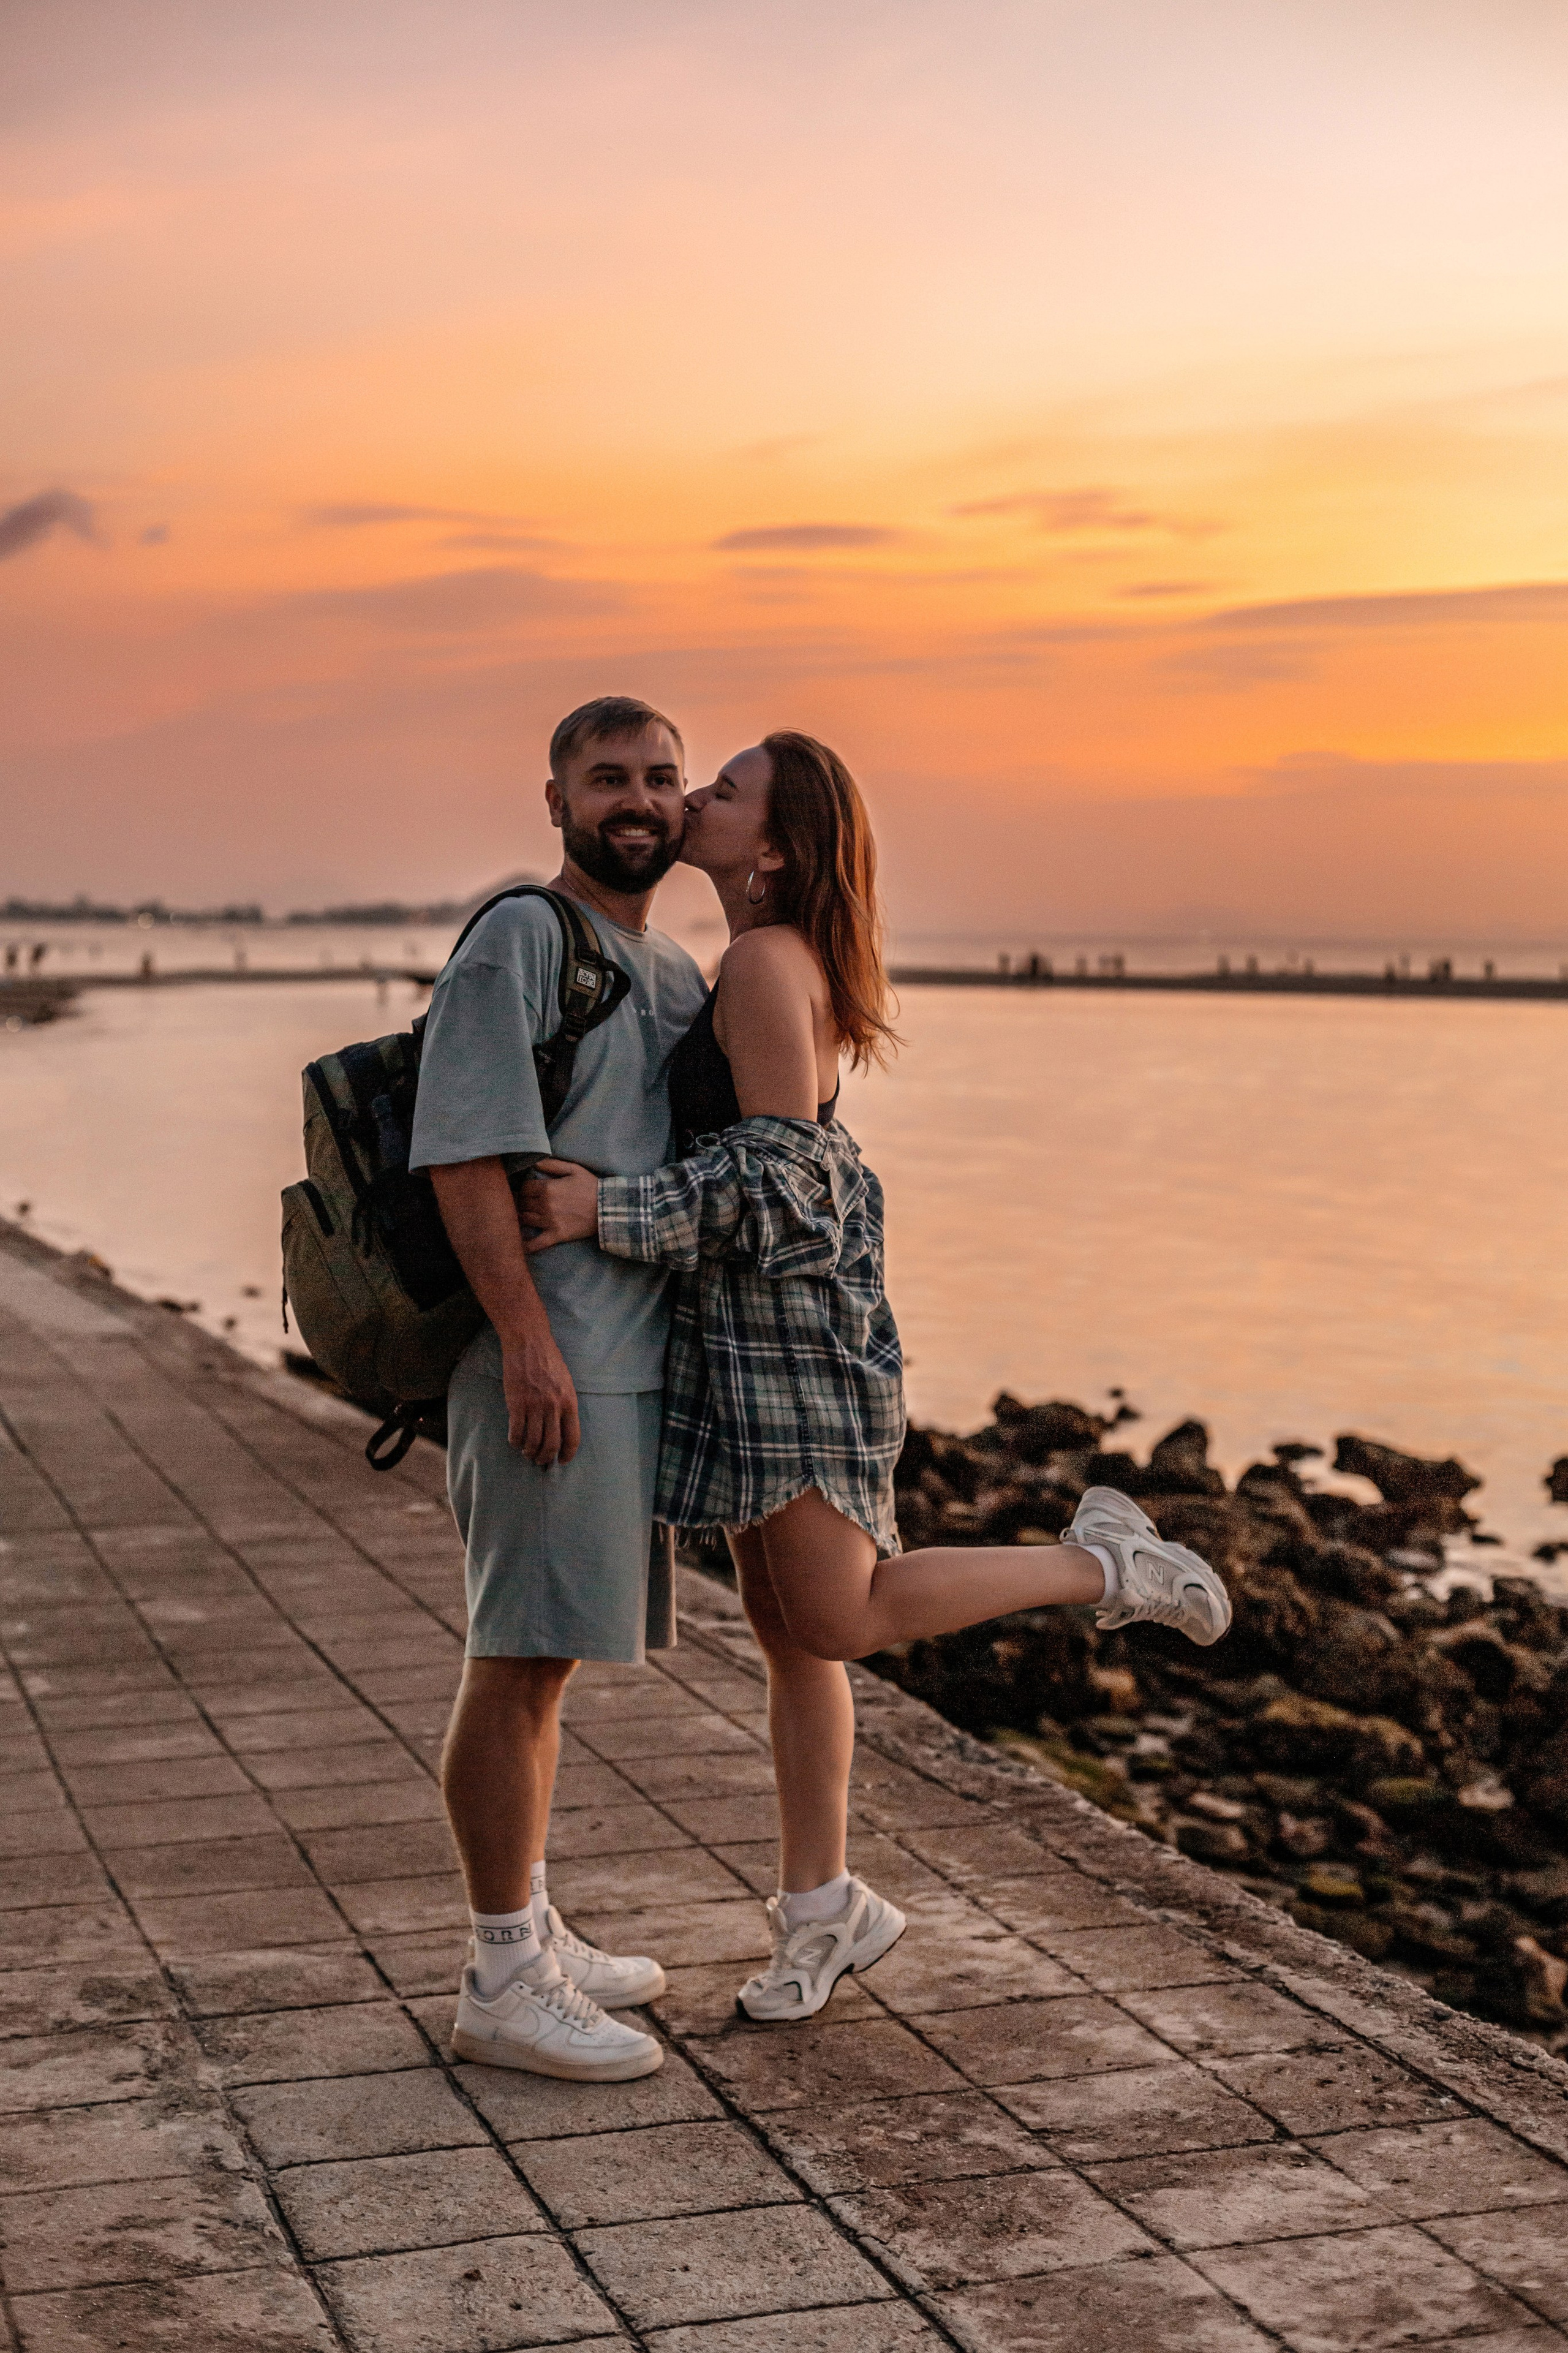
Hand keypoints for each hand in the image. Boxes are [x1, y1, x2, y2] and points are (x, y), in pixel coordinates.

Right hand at [499, 1324, 580, 1464]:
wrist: (529, 1343)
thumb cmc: (549, 1361)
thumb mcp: (567, 1383)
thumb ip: (566, 1405)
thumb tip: (562, 1428)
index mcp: (570, 1402)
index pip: (573, 1438)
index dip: (567, 1454)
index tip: (562, 1461)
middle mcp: (554, 1407)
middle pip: (551, 1444)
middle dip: (545, 1458)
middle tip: (540, 1461)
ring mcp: (535, 1406)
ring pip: (532, 1441)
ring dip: (529, 1452)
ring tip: (527, 1452)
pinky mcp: (516, 1403)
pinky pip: (516, 1431)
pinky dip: (515, 1441)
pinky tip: (514, 1441)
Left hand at [520, 1159, 600, 1252]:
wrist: (608, 1208)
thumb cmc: (591, 1187)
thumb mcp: (573, 1169)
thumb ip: (552, 1164)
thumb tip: (534, 1163)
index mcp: (547, 1188)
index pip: (525, 1188)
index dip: (525, 1189)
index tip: (528, 1190)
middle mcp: (545, 1205)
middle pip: (522, 1203)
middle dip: (522, 1201)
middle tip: (525, 1202)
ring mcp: (549, 1222)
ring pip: (524, 1219)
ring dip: (521, 1216)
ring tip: (522, 1215)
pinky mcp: (556, 1235)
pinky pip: (536, 1243)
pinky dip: (526, 1245)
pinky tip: (519, 1245)